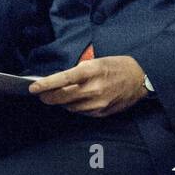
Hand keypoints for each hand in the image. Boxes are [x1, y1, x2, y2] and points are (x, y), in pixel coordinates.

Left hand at [28, 55, 148, 116]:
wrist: (141, 79)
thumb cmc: (118, 67)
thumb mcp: (98, 61)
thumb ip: (79, 71)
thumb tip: (59, 80)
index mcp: (92, 72)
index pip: (63, 79)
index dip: (45, 84)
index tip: (33, 88)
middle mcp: (94, 89)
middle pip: (61, 97)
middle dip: (48, 96)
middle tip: (42, 94)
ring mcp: (98, 103)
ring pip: (69, 107)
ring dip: (63, 102)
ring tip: (63, 95)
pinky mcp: (101, 112)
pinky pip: (81, 112)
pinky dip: (76, 106)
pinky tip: (79, 100)